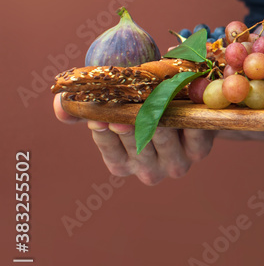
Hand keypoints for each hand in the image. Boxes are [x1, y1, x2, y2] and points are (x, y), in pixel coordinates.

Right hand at [53, 93, 215, 184]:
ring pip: (162, 136)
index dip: (104, 135)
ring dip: (156, 115)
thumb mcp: (109, 104)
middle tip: (124, 106)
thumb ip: (81, 109)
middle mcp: (148, 170)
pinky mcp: (199, 150)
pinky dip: (185, 112)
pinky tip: (179, 97)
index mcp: (123, 164)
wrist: (184, 105)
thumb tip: (62, 110)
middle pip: (137, 146)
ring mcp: (175, 163)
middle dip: (129, 123)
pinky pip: (191, 131)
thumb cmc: (138, 104)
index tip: (98, 119)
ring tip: (149, 95)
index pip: (110, 153)